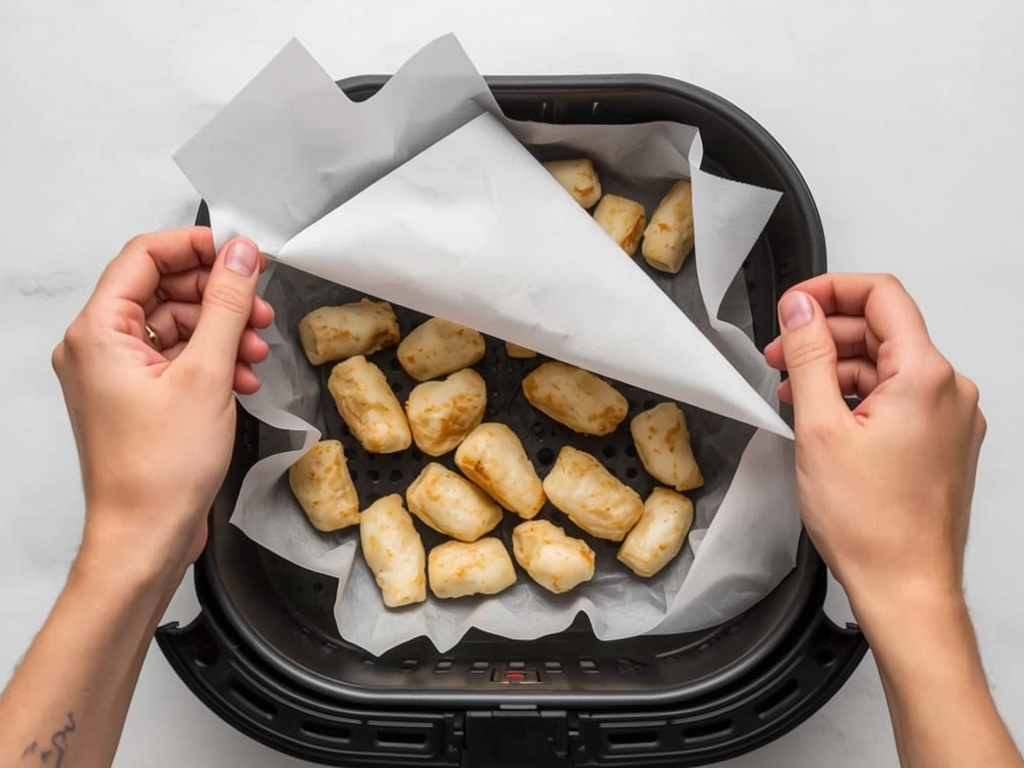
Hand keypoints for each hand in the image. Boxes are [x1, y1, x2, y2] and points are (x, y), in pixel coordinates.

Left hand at [52, 227, 272, 572]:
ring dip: (221, 332)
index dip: (197, 247)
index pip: (144, 256)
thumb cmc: (159, 471)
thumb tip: (241, 257)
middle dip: (218, 297)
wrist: (145, 536)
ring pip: (174, 325)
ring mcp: (115, 374)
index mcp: (98, 332)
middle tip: (259, 308)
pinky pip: (174, 358)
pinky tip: (242, 378)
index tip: (241, 254)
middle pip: (163, 290)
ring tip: (256, 352)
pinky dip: (211, 361)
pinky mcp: (135, 397)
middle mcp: (97, 348)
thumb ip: (227, 306)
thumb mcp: (207, 374)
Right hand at [763, 274, 985, 623]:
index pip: (881, 295)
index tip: (794, 305)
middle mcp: (949, 392)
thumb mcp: (820, 428)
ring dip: (837, 370)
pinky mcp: (942, 442)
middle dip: (825, 335)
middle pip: (883, 331)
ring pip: (887, 367)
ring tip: (794, 395)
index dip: (829, 289)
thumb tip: (801, 308)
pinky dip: (857, 398)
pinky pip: (898, 398)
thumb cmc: (872, 524)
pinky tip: (824, 418)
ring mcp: (950, 418)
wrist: (906, 587)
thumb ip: (809, 355)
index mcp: (926, 377)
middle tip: (779, 356)